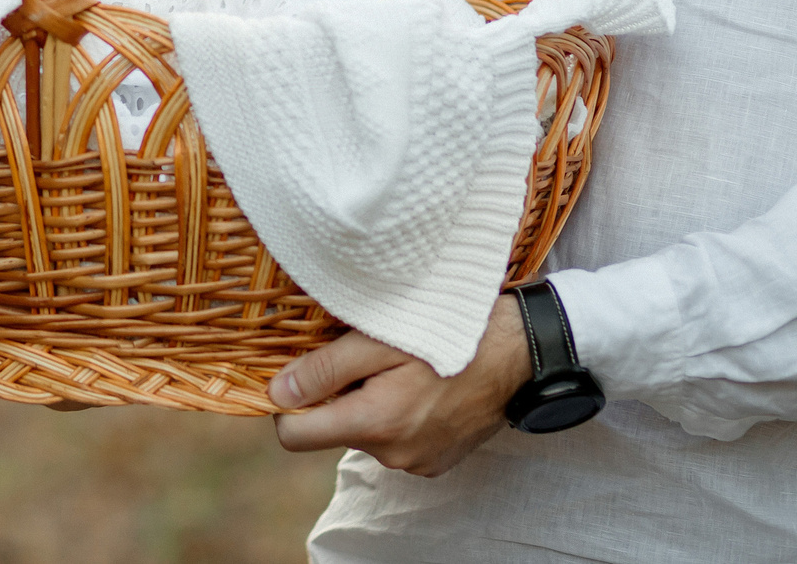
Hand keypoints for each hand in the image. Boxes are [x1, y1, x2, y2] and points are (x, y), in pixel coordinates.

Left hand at [268, 297, 528, 476]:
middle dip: (337, 396)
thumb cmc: (448, 333)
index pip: (294, 437)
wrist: (520, 352)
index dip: (287, 404)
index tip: (299, 375)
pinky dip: (397, 415)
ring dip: (369, 404)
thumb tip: (277, 395)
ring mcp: (418, 463)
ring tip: (399, 367)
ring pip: (366, 434)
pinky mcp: (437, 462)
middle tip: (364, 357)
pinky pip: (396, 441)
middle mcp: (393, 455)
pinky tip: (421, 386)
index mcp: (375, 424)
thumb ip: (324, 370)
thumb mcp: (378, 339)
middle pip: (333, 431)